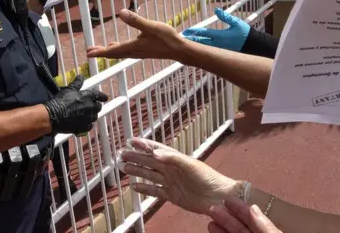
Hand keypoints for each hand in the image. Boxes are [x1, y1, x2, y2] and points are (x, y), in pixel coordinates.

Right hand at [44, 76, 108, 134]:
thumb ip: (77, 83)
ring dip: (91, 115)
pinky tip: (81, 123)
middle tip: (91, 107)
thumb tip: (81, 76)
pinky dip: (86, 124)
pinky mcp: (84, 127)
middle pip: (98, 107)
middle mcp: (91, 107)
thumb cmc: (60, 101)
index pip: (99, 95)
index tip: (105, 98)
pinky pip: (89, 126)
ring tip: (85, 115)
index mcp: (88, 96)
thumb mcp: (68, 90)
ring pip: (94, 117)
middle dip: (95, 106)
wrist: (54, 115)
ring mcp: (88, 118)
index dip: (102, 97)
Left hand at [86, 9, 189, 59]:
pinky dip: (119, 49)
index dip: (100, 51)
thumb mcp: (151, 26)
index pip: (113, 50)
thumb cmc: (167, 38)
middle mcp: (134, 51)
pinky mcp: (143, 50)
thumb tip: (121, 13)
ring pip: (120, 53)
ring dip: (109, 51)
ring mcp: (139, 52)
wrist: (179, 49)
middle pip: (114, 53)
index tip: (89, 53)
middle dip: (102, 52)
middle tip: (90, 52)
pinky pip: (126, 51)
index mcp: (134, 46)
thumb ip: (136, 20)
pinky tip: (118, 46)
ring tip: (100, 50)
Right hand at [118, 138, 239, 213]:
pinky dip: (145, 188)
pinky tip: (135, 186)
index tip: (131, 141)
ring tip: (124, 168)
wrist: (218, 197)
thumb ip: (172, 158)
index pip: (156, 149)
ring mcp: (171, 182)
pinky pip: (155, 191)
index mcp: (175, 159)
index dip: (143, 145)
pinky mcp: (172, 195)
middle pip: (149, 161)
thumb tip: (154, 153)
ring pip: (150, 175)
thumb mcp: (189, 164)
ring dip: (137, 171)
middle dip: (136, 157)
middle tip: (122, 154)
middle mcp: (171, 169)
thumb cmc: (208, 177)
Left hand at [182, 8, 249, 51]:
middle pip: (201, 42)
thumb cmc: (245, 33)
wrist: (253, 46)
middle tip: (182, 37)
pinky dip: (202, 49)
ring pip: (204, 47)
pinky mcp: (221, 53)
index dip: (195, 31)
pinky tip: (197, 48)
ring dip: (196, 44)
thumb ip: (225, 16)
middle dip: (192, 39)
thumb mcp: (236, 23)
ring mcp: (220, 50)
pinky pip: (209, 51)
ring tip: (187, 42)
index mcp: (221, 36)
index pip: (204, 33)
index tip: (187, 31)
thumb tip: (216, 9)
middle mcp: (219, 44)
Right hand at [208, 198, 281, 232]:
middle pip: (241, 226)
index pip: (255, 220)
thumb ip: (265, 227)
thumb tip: (253, 208)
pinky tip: (212, 227)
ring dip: (222, 224)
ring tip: (211, 214)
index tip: (229, 199)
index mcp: (269, 232)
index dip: (243, 209)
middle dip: (228, 215)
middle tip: (214, 205)